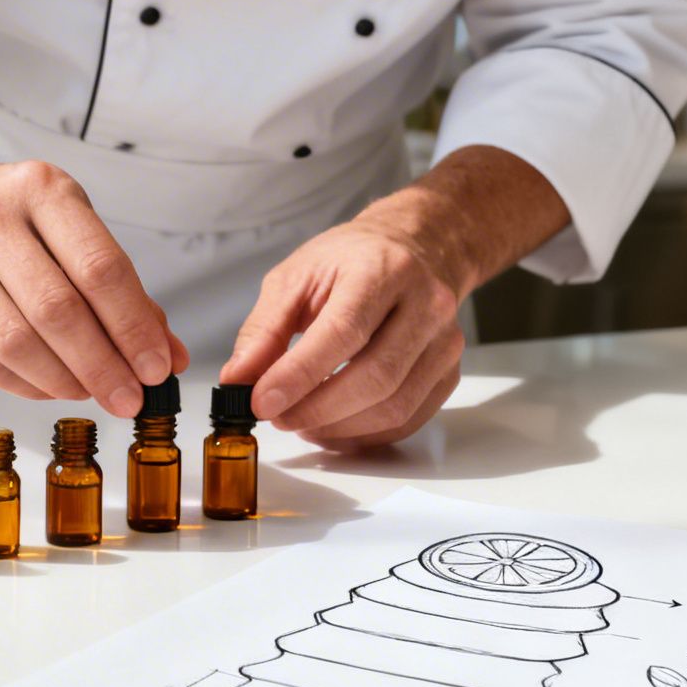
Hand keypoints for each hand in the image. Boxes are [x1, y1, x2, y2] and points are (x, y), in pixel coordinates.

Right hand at [0, 158, 187, 415]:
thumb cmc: (10, 214)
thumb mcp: (70, 224)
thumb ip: (122, 288)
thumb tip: (167, 354)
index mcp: (40, 189)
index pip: (98, 267)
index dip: (133, 326)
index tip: (155, 367)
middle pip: (57, 309)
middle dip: (102, 365)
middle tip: (128, 397)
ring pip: (16, 342)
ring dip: (65, 381)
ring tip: (93, 392)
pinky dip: (28, 385)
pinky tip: (54, 387)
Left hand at [221, 208, 466, 451]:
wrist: (414, 250)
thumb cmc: (352, 261)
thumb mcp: (296, 277)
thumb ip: (264, 328)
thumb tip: (238, 379)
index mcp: (382, 270)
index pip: (343, 332)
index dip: (299, 375)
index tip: (262, 402)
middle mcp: (425, 304)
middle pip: (375, 377)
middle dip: (316, 409)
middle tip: (276, 417)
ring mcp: (444, 341)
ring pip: (394, 406)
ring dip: (338, 428)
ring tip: (300, 421)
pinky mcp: (448, 372)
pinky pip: (408, 420)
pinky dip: (364, 436)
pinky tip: (332, 427)